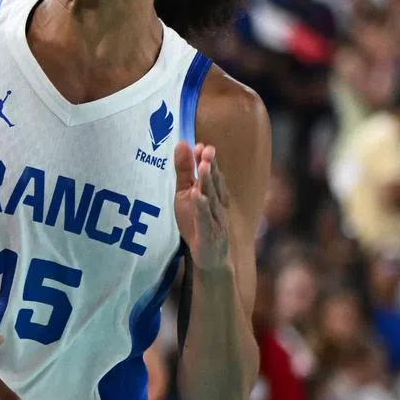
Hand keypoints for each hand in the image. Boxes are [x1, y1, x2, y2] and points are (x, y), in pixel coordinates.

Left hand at [174, 141, 230, 270]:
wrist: (209, 256)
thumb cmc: (197, 221)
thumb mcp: (186, 194)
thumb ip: (185, 171)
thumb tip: (182, 143)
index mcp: (212, 193)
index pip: (211, 173)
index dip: (206, 160)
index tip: (200, 145)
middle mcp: (217, 204)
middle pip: (214, 183)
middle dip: (210, 166)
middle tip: (206, 150)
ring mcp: (215, 219)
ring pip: (212, 199)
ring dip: (208, 182)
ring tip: (203, 167)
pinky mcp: (209, 234)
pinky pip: (205, 219)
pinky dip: (202, 208)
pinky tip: (198, 197)